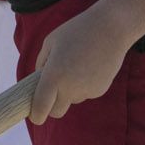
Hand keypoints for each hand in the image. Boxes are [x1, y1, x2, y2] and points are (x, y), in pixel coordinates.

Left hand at [29, 7, 128, 123]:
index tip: (34, 116)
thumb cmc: (75, 31)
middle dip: (51, 107)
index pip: (41, 106)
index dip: (36, 115)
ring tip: (74, 65)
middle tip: (49, 93)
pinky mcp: (99, 90)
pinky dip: (82, 85)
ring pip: (71, 99)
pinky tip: (88, 66)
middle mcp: (70, 88)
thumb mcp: (50, 42)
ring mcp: (86, 91)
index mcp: (53, 75)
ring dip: (68, 91)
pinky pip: (85, 93)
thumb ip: (41, 63)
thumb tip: (39, 81)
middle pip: (57, 111)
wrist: (110, 29)